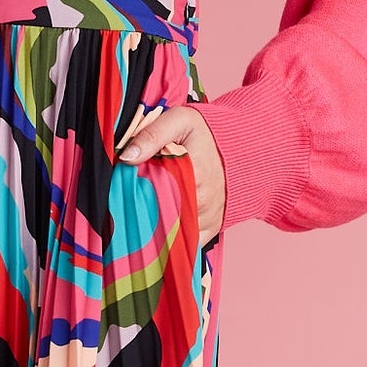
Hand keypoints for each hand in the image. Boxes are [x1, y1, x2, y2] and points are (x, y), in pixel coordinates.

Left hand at [116, 102, 226, 244]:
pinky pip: (187, 244)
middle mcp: (202, 200)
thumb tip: (127, 157)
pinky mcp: (212, 228)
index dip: (133, 193)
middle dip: (141, 213)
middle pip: (159, 216)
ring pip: (172, 234)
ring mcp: (208, 217)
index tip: (122, 189)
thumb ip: (152, 135)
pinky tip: (159, 232)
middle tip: (127, 204)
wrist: (244, 147)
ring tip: (142, 217)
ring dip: (155, 228)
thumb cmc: (209, 132)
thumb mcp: (180, 121)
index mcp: (192, 173)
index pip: (152, 193)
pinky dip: (171, 241)